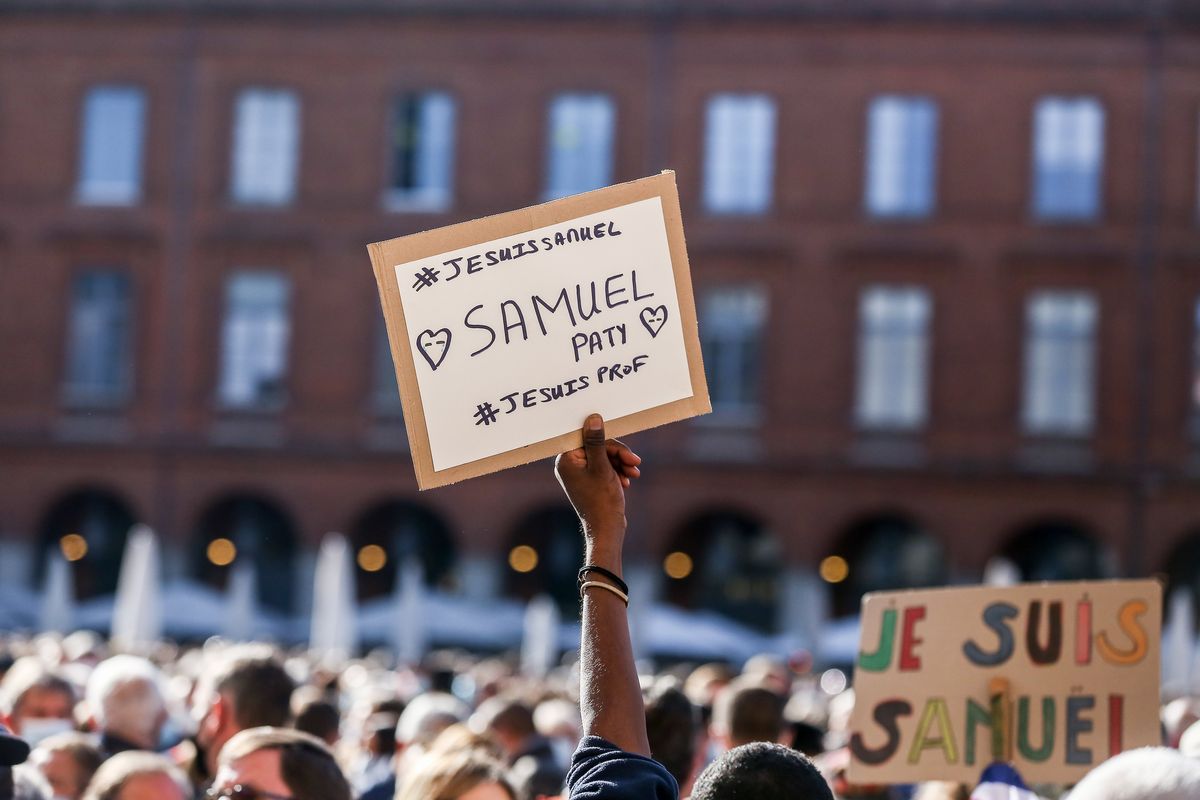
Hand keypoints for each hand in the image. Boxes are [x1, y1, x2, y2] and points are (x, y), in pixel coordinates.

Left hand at [554, 414, 641, 545]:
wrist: (607, 529)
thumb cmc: (602, 500)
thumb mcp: (602, 467)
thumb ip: (597, 441)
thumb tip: (593, 418)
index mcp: (566, 460)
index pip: (588, 439)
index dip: (609, 444)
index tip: (625, 452)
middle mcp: (569, 466)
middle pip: (598, 447)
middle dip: (618, 455)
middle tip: (635, 463)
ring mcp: (579, 474)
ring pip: (604, 457)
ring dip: (621, 463)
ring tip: (633, 474)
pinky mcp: (589, 481)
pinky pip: (604, 467)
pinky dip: (617, 471)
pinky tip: (627, 480)